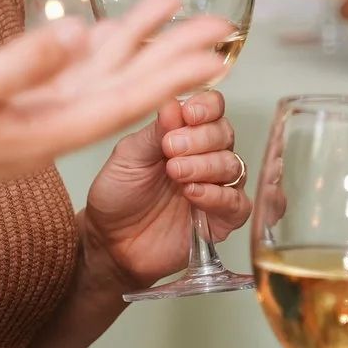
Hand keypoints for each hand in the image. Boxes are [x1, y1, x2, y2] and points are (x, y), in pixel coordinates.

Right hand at [0, 0, 229, 203]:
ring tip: (173, 6)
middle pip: (121, 89)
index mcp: (37, 135)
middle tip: (222, 25)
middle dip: (172, 56)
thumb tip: (74, 39)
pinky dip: (87, 51)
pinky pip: (58, 77)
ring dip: (135, 44)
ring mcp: (18, 121)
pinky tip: (104, 31)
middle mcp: (38, 131)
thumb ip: (17, 65)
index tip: (216, 54)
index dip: (173, 76)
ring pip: (93, 78)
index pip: (124, 103)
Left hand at [82, 90, 248, 288]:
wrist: (109, 243)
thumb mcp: (128, 157)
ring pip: (234, 166)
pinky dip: (218, 196)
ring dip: (206, 165)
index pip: (213, 108)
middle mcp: (206, 156)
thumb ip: (154, 132)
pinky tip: (193, 193)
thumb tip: (174, 105)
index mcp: (186, 133)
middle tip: (172, 148)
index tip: (188, 114)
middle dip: (201, 138)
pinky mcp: (221, 220)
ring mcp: (216, 188)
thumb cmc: (117, 196)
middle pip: (225, 134)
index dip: (207, 107)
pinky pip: (237, 204)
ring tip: (175, 172)